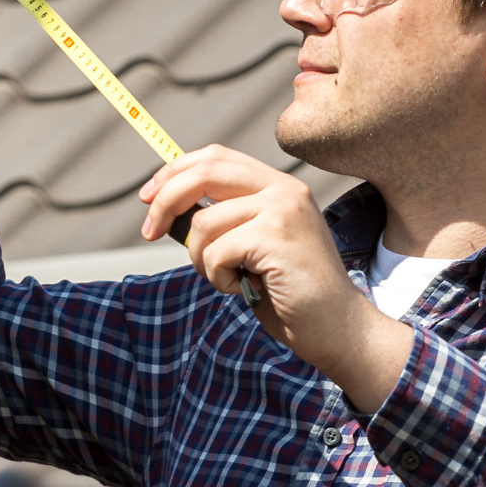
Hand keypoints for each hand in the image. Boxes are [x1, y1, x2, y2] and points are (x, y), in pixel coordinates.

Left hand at [140, 146, 413, 409]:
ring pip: (203, 222)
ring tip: (228, 279)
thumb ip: (225, 222)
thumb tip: (168, 209)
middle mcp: (284, 189)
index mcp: (279, 186)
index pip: (216, 157)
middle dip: (166, 199)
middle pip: (204, 172)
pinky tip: (243, 288)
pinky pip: (216, 251)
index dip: (175, 171)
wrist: (339, 329)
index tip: (148, 196)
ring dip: (200, 259)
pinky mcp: (276, 236)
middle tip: (147, 230)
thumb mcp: (253, 247)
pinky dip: (217, 277)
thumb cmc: (291, 295)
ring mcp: (282, 210)